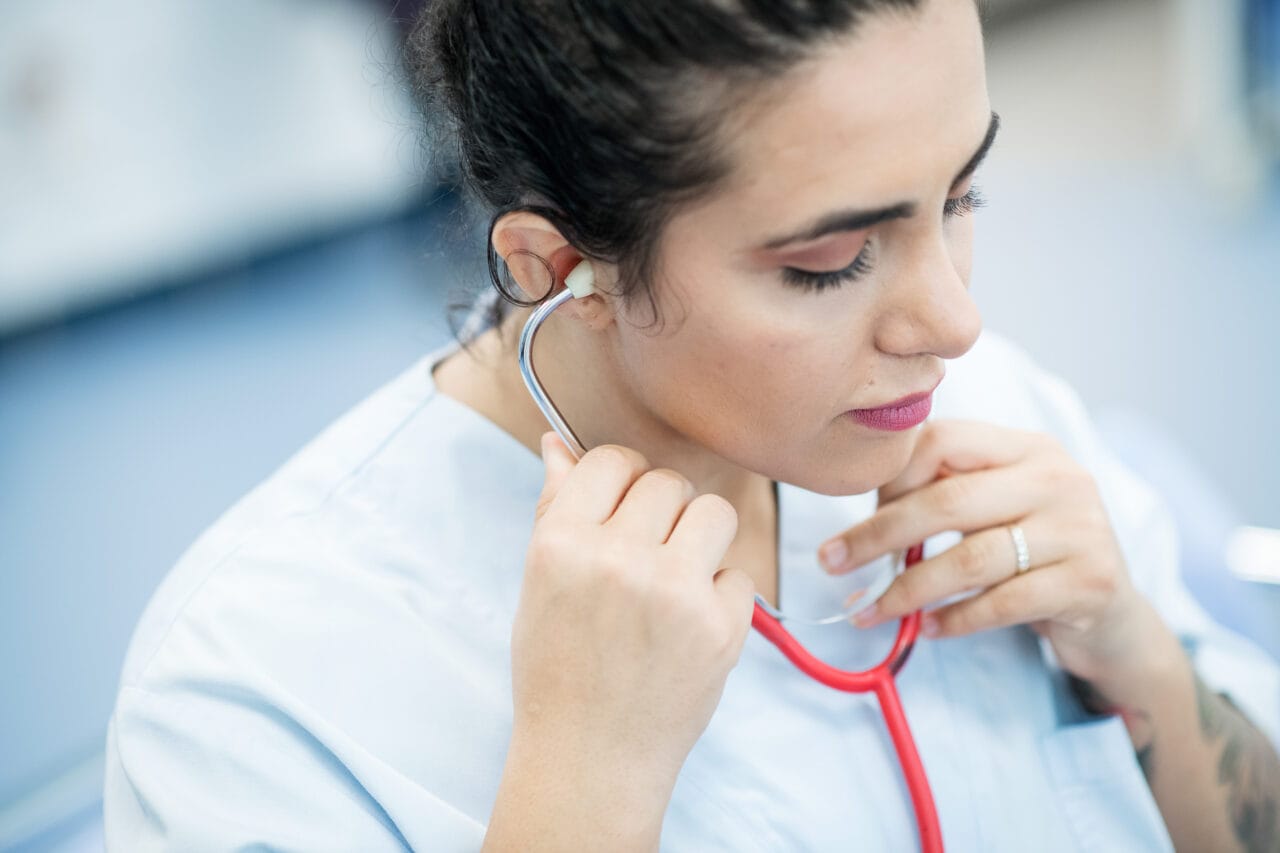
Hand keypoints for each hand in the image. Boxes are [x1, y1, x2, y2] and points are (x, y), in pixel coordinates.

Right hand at [510, 432, 755, 787]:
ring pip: (715, 512)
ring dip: (702, 539)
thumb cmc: (558, 670)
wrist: (591, 761)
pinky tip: (688, 629)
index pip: (611, 460)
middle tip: (648, 557)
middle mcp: (618, 560)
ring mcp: (674, 593)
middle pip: (668, 483)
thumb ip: (555, 509)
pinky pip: (738, 574)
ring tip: (677, 579)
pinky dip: (720, 597)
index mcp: (561, 543)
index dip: (621, 481)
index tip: (622, 510)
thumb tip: (557, 442)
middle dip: (663, 513)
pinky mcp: (721, 628)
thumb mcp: (539, 586)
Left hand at [818, 419, 1147, 682]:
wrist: (1114, 618)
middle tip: (832, 562)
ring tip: (869, 610)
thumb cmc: (1035, 556)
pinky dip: (955, 619)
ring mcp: (1080, 530)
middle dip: (877, 535)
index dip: (892, 477)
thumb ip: (945, 495)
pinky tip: (926, 629)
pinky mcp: (1089, 583)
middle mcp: (1059, 478)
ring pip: (971, 559)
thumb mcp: (996, 510)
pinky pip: (1001, 604)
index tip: (856, 515)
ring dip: (908, 589)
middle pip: (948, 502)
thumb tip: (863, 519)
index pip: (943, 440)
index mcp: (1028, 447)